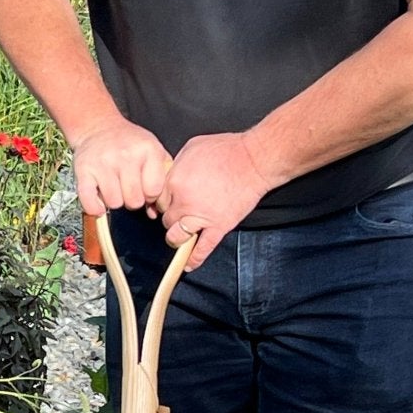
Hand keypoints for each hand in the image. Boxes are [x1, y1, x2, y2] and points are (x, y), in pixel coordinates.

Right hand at [69, 117, 173, 218]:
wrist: (99, 128)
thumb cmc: (129, 144)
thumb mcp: (154, 151)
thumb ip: (162, 179)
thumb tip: (155, 211)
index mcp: (148, 150)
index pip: (154, 190)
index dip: (150, 195)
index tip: (144, 188)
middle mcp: (126, 155)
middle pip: (134, 201)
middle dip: (132, 199)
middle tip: (127, 188)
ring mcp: (103, 163)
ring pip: (114, 203)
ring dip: (114, 201)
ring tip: (114, 188)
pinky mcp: (84, 170)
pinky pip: (90, 202)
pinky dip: (94, 208)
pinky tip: (99, 203)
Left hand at [155, 132, 273, 268]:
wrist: (254, 160)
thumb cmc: (227, 150)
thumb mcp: (192, 148)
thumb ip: (176, 165)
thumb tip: (170, 175)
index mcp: (174, 182)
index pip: (158, 201)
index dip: (164, 202)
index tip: (169, 203)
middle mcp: (183, 202)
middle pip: (166, 219)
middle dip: (171, 218)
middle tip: (180, 214)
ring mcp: (200, 217)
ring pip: (176, 237)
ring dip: (176, 238)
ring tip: (180, 236)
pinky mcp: (218, 227)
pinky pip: (202, 249)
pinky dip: (194, 259)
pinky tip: (188, 265)